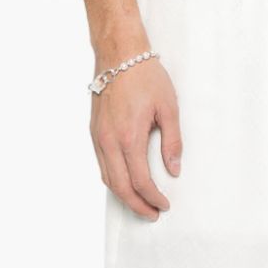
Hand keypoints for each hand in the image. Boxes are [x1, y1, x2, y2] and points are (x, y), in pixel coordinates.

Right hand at [91, 57, 182, 219]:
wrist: (118, 53)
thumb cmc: (144, 76)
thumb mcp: (169, 108)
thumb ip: (172, 142)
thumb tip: (173, 170)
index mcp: (129, 137)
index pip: (140, 181)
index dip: (153, 198)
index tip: (164, 204)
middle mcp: (109, 141)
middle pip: (120, 187)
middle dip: (137, 205)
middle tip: (152, 214)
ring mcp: (98, 137)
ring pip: (107, 179)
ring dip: (124, 196)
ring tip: (141, 204)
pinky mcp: (94, 132)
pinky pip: (102, 165)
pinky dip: (114, 180)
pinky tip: (126, 183)